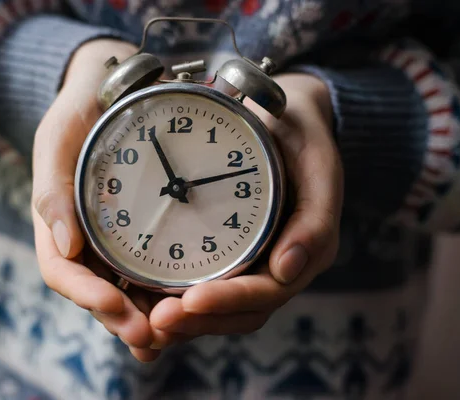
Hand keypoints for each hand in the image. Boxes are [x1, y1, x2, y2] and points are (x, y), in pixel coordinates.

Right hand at [32, 39, 171, 360]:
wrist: (109, 89)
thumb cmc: (78, 113)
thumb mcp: (56, 141)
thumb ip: (52, 188)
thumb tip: (64, 245)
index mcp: (57, 224)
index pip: (64, 272)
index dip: (88, 295)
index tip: (117, 308)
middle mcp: (84, 239)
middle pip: (97, 290)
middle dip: (121, 318)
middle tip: (150, 339)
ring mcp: (112, 239)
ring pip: (124, 287)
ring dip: (144, 316)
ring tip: (168, 338)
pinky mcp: (141, 232)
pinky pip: (150, 267)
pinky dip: (163, 292)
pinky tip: (185, 309)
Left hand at [150, 73, 342, 338]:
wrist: (284, 119)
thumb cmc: (302, 137)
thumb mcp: (318, 165)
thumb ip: (314, 217)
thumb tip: (287, 271)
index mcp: (301, 253)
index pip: (263, 294)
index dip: (228, 303)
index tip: (190, 301)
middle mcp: (272, 266)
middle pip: (234, 313)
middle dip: (196, 322)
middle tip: (154, 322)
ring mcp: (247, 262)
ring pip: (214, 309)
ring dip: (180, 321)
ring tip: (142, 324)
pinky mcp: (222, 251)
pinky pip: (197, 285)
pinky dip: (171, 300)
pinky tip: (140, 303)